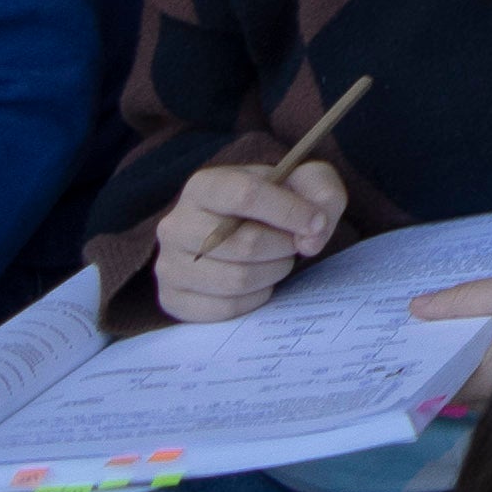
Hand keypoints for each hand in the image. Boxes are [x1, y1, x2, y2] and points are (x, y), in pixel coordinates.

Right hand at [149, 137, 364, 322]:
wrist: (240, 232)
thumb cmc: (273, 205)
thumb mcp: (303, 183)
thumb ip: (322, 194)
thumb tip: (311, 238)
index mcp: (204, 185)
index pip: (246, 194)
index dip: (289, 211)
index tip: (317, 223)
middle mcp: (176, 224)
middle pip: (244, 243)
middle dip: (283, 247)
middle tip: (293, 244)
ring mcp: (169, 264)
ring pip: (237, 280)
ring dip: (272, 273)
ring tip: (276, 261)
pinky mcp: (173, 299)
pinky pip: (225, 308)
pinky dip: (254, 298)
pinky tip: (257, 282)